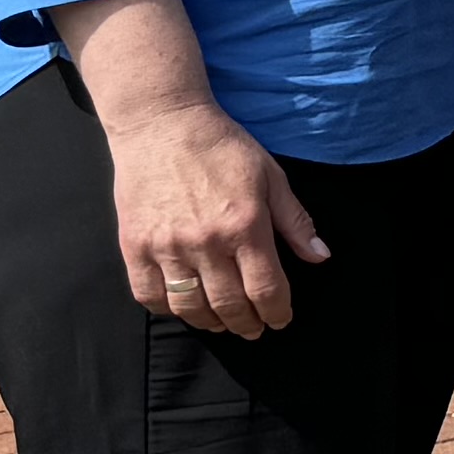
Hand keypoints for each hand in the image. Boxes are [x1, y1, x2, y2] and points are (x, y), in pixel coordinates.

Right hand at [99, 88, 323, 337]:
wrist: (162, 124)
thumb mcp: (271, 177)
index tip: (280, 320)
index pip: (266, 288)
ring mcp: (166, 246)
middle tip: (254, 329)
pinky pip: (148, 295)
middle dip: (246, 324)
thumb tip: (320, 257)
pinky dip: (167, 308)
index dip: (277, 312)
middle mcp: (205, 241)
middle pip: (229, 305)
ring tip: (222, 323)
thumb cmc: (222, 147)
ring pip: (189, 306)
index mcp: (245, 225)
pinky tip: (182, 306)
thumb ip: (295, 221)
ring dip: (210, 322)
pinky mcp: (133, 245)